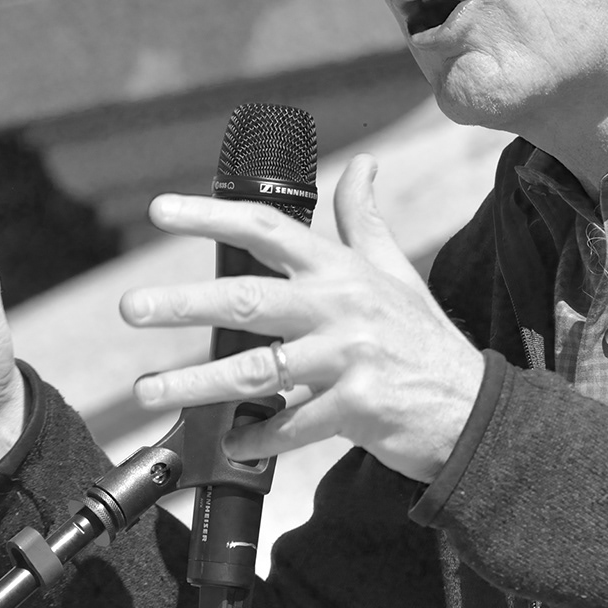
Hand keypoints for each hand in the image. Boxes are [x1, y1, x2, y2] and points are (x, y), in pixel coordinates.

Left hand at [119, 154, 484, 480]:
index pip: (267, 230)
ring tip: (147, 392)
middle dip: (183, 303)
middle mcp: (341, 307)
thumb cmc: (424, 340)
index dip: (211, 216)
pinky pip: (291, 426)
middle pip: (248, 298)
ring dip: (196, 383)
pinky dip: (256, 436)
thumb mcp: (396, 273)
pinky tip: (229, 441)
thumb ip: (365, 221)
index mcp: (341, 270)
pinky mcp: (358, 407)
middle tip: (132, 308)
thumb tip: (362, 165)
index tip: (159, 211)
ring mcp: (349, 358)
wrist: (476, 410)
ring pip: (257, 369)